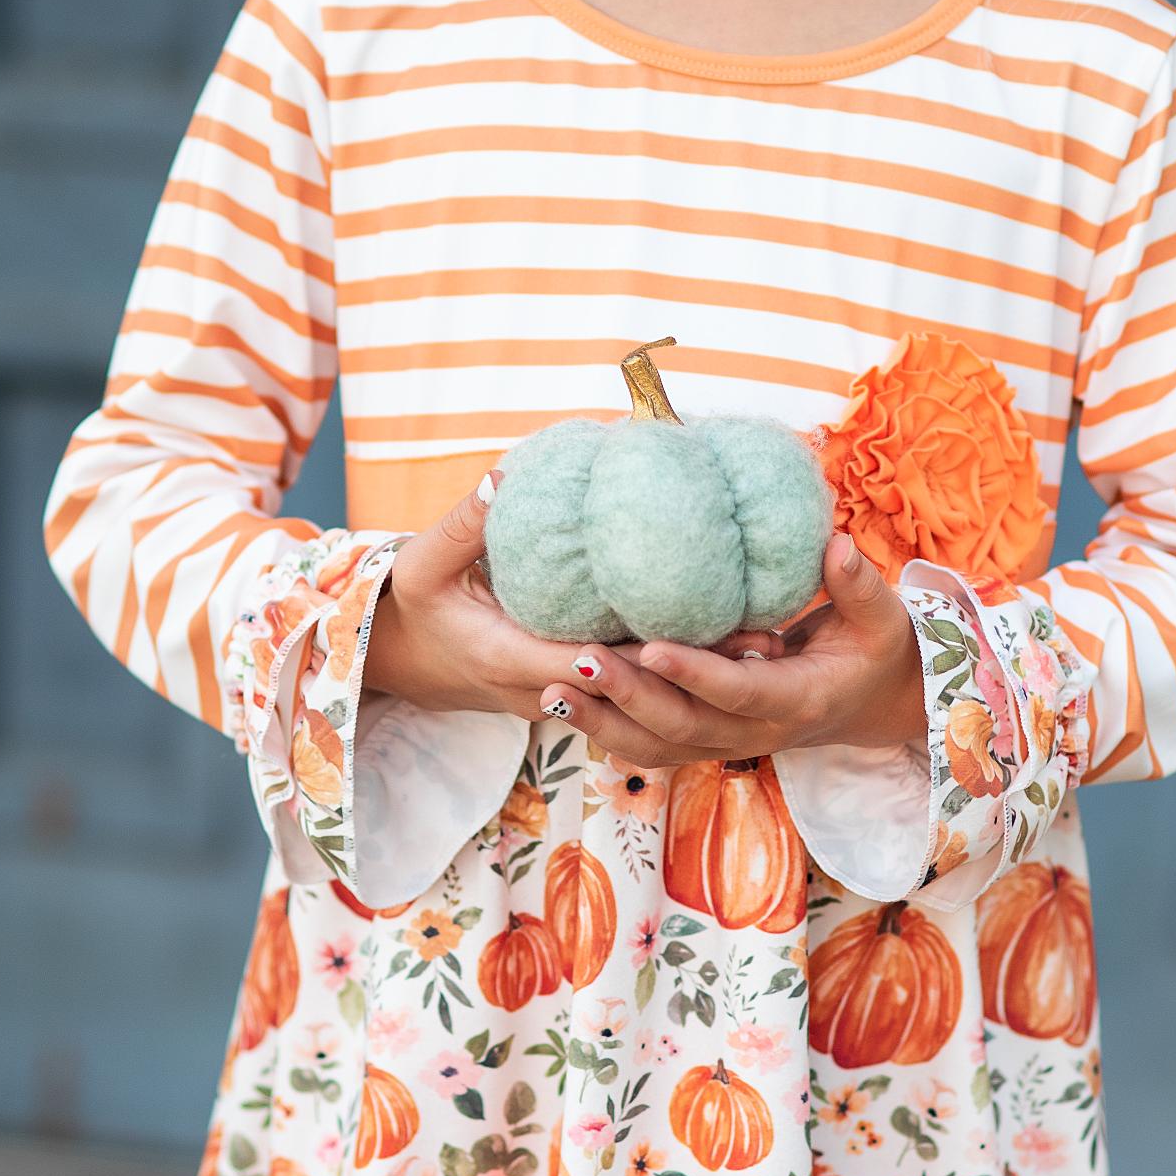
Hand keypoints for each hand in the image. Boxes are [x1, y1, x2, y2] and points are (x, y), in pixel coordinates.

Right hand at [358, 482, 785, 729]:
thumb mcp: (422, 566)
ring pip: (641, 691)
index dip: (635, 657)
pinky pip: (634, 682)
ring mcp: (566, 697)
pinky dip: (678, 665)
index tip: (687, 634)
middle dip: (693, 671)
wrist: (409, 662)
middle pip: (631, 688)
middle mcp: (546, 690)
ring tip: (767, 644)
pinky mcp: (582, 691)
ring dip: (698, 674)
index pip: (582, 666)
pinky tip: (732, 637)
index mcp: (508, 659)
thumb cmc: (415, 607)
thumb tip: (505, 478)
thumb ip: (462, 526)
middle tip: (760, 643)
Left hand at [542, 530, 926, 770]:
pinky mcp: (706, 741)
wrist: (872, 705)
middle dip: (627, 696)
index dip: (696, 674)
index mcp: (798, 700)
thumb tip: (835, 545)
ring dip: (602, 722)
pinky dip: (607, 730)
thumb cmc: (875, 652)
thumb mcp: (882, 619)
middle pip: (682, 726)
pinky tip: (563, 702)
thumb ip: (858, 585)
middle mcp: (757, 731)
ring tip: (551, 691)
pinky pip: (650, 746)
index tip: (652, 646)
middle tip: (577, 658)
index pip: (739, 691)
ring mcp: (727, 742)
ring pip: (656, 746)